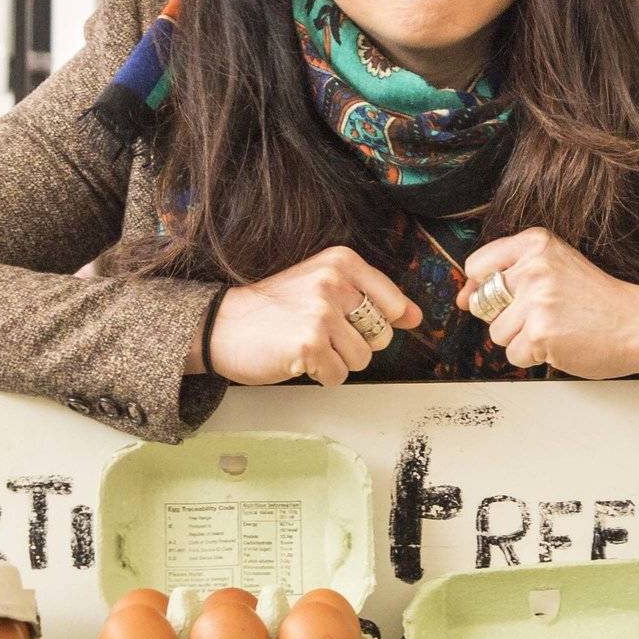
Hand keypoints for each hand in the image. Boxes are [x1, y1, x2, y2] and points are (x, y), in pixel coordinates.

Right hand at [196, 246, 422, 386]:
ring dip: (337, 361)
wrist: (222, 324)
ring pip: (362, 359)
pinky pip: (339, 376)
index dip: (376, 323)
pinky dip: (320, 375)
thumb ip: (372, 297)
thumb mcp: (323, 286)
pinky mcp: (310, 343)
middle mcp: (334, 282)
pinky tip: (298, 358)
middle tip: (320, 334)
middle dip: (355, 344)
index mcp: (342, 262)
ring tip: (308, 345)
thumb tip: (415, 317)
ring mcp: (322, 312)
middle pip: (380, 335)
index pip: (393, 303)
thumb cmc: (274, 308)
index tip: (349, 322)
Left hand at [460, 228, 638, 378]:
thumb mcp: (555, 267)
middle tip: (543, 314)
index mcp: (535, 242)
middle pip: (484, 303)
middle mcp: (533, 267)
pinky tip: (560, 343)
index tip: (508, 296)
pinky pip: (513, 354)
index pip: (478, 265)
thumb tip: (463, 299)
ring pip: (496, 333)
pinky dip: (533, 356)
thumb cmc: (597, 299)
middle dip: (506, 316)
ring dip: (521, 339)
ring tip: (555, 328)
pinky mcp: (540, 333)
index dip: (485, 287)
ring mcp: (536, 301)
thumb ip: (508, 274)